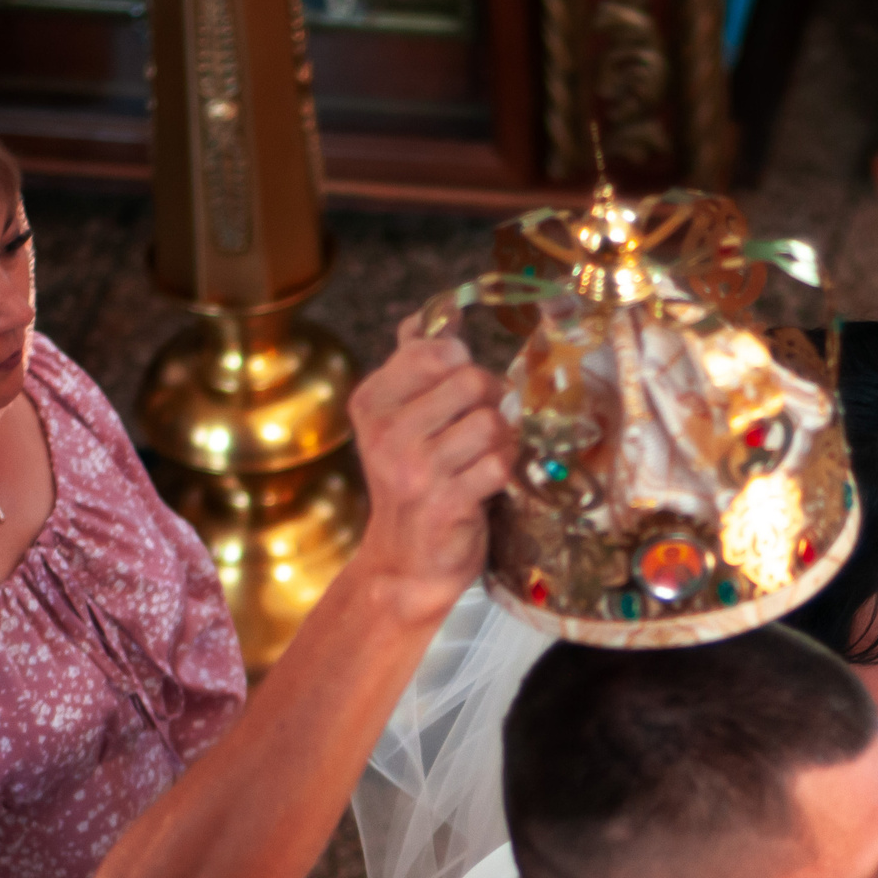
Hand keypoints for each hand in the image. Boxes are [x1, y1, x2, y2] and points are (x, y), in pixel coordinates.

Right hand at [345, 316, 514, 623]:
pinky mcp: (444, 504)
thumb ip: (414, 365)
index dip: (465, 365)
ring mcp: (414, 470)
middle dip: (492, 401)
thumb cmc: (412, 483)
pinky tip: (489, 484)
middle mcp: (387, 433)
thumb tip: (435, 315)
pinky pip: (499, 465)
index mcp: (372, 402)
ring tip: (485, 458)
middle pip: (472, 381)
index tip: (460, 393)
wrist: (404, 562)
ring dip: (502, 440)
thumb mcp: (398, 420)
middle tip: (482, 429)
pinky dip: (505, 472)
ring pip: (491, 423)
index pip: (438, 349)